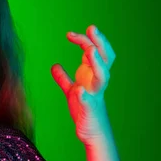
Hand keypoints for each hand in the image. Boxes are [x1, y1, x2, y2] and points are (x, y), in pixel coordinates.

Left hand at [51, 25, 115, 143]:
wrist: (91, 133)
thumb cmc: (84, 111)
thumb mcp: (70, 92)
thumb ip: (63, 78)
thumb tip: (55, 66)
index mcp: (92, 76)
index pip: (93, 52)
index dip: (84, 40)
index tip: (70, 34)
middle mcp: (97, 82)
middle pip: (104, 57)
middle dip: (99, 42)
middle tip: (91, 28)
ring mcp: (95, 95)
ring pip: (102, 76)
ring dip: (97, 63)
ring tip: (90, 51)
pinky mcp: (90, 109)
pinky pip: (89, 101)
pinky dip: (85, 95)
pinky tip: (79, 90)